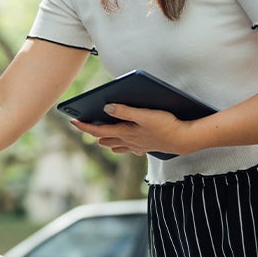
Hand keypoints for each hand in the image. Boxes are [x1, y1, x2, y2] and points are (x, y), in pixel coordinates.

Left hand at [71, 103, 191, 156]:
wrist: (185, 140)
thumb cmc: (167, 126)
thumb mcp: (145, 115)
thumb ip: (126, 111)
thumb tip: (106, 108)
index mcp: (125, 133)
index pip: (98, 131)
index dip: (84, 126)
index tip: (72, 121)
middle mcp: (128, 142)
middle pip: (104, 139)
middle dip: (94, 133)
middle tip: (85, 124)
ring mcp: (137, 146)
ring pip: (116, 145)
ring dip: (107, 139)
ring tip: (101, 133)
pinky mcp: (146, 147)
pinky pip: (129, 148)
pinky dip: (123, 144)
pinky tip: (127, 141)